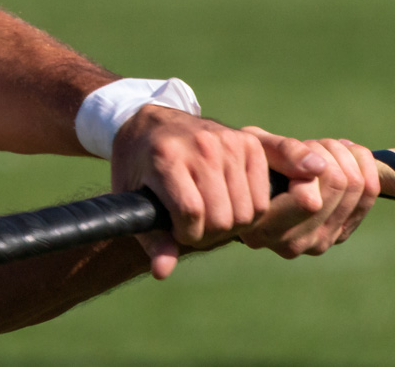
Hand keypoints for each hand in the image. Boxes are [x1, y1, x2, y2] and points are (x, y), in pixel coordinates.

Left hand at [111, 105, 273, 279]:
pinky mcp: (249, 143)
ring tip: (211, 217)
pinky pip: (263, 197)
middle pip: (223, 217)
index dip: (186, 234)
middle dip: (208, 235)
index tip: (177, 231)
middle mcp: (201, 145)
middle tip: (195, 227)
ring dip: (230, 226)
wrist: (153, 122)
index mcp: (166, 157)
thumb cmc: (138, 164)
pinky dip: (250, 211)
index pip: (191, 213)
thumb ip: (150, 237)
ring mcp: (228, 141)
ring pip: (247, 211)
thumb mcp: (131, 196)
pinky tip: (229, 205)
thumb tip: (162, 272)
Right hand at [237, 127, 379, 257]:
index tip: (292, 151)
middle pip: (338, 186)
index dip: (306, 165)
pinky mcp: (339, 235)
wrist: (245, 182)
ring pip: (356, 187)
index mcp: (262, 229)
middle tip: (306, 144)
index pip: (309, 200)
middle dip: (325, 151)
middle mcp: (293, 244)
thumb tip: (318, 167)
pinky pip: (369, 194)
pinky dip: (361, 163)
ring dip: (342, 154)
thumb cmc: (242, 160)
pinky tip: (340, 153)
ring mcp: (319, 242)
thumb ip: (279, 153)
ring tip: (319, 148)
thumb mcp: (251, 147)